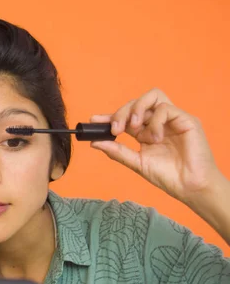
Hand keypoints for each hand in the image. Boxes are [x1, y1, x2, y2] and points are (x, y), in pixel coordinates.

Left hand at [89, 88, 222, 203]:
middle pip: (136, 103)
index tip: (94, 120)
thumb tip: (94, 142)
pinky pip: (166, 108)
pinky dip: (155, 121)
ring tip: (134, 128)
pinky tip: (156, 137)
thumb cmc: (167, 176)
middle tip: (116, 130)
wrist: (189, 186)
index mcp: (144, 132)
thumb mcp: (136, 162)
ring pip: (152, 96)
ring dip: (137, 109)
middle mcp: (157, 123)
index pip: (125, 117)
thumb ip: (117, 151)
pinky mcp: (186, 119)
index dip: (110, 116)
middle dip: (121, 113)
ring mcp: (172, 119)